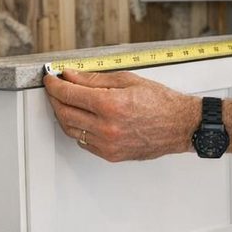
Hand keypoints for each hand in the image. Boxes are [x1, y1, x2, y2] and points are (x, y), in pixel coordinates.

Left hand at [43, 70, 200, 161]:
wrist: (181, 125)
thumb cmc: (161, 102)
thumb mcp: (128, 80)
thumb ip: (95, 79)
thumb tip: (72, 76)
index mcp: (110, 105)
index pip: (69, 94)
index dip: (55, 84)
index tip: (51, 79)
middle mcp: (107, 127)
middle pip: (64, 113)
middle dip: (56, 98)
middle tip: (56, 89)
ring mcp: (107, 144)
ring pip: (71, 130)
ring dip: (64, 115)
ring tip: (68, 103)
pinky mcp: (110, 155)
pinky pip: (84, 142)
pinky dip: (79, 129)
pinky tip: (83, 119)